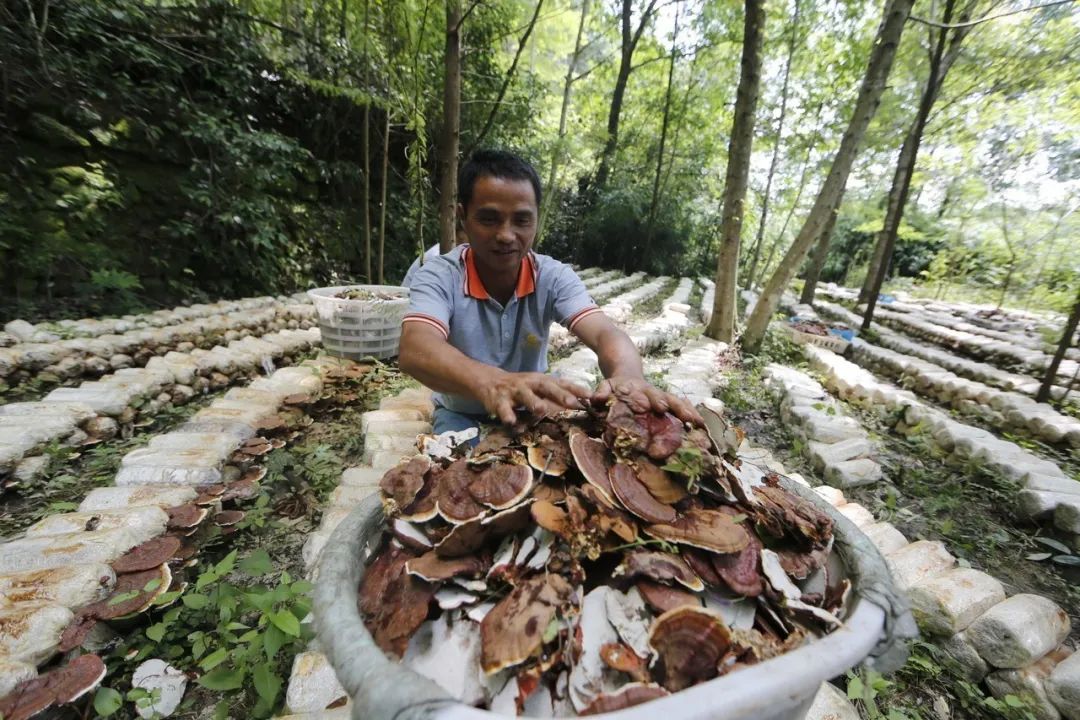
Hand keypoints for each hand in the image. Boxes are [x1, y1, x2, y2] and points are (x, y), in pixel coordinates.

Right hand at [475, 370, 590, 425]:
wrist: (490, 382)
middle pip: (546, 387)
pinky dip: (507, 415)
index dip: (577, 389)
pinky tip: (511, 422)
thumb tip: (583, 404)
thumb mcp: (540, 388)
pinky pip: (503, 408)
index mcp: (542, 381)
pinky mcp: (499, 400)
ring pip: (525, 395)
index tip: (592, 396)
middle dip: (559, 395)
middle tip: (572, 402)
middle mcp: (530, 383)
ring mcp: (514, 391)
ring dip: (533, 402)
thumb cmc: (521, 388)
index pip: (562, 384)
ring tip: (541, 410)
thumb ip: (558, 396)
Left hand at [591, 376, 703, 425]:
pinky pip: (680, 406)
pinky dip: (690, 413)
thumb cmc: (616, 386)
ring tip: (698, 422)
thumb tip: (597, 398)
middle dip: (674, 406)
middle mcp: (652, 393)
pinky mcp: (666, 402)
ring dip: (686, 411)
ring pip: (676, 401)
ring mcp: (660, 397)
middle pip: (665, 397)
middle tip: (685, 416)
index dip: (651, 401)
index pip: (645, 395)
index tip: (656, 407)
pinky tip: (702, 424)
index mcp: (638, 390)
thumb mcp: (606, 385)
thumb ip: (602, 391)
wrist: (626, 371)